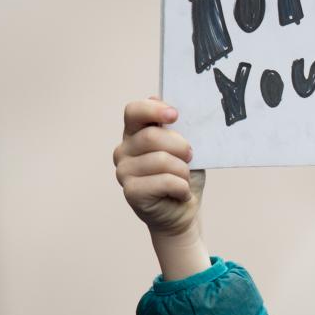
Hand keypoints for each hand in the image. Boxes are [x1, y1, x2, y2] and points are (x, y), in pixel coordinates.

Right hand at [115, 98, 208, 277]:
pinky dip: (181, 187)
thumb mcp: (184, 147)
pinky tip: (181, 193)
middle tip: (190, 157)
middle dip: (180, 146)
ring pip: (161, 160)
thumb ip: (175, 128)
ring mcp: (123, 172)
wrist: (183, 211)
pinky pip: (164, 181)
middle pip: (152, 136)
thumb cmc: (182, 176)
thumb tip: (163, 102)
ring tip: (184, 180)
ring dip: (183, 171)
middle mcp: (124, 150)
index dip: (153, 110)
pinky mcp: (131, 192)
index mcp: (135, 133)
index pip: (133, 111)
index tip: (175, 115)